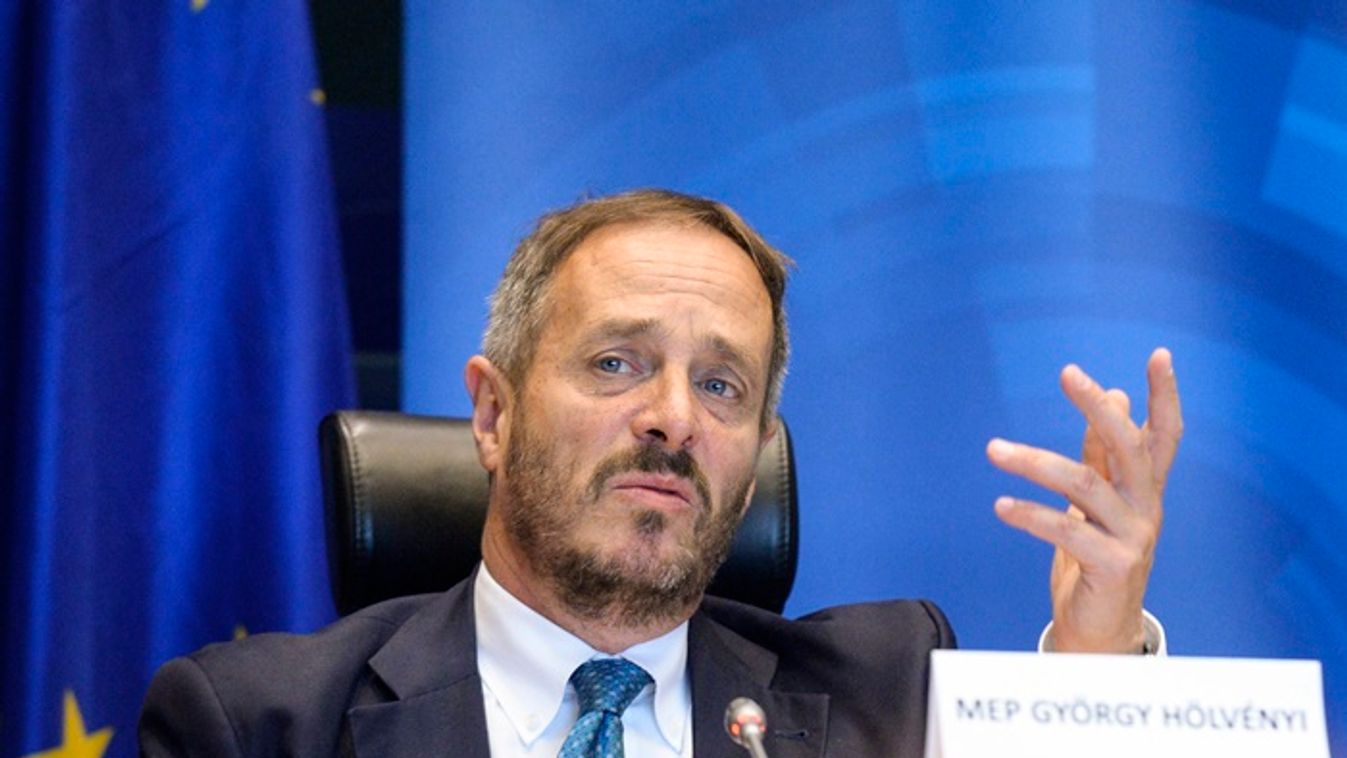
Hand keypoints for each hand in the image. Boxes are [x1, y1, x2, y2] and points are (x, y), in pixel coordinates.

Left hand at [986, 348, 1182, 651]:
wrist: (1098, 627)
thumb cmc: (1096, 556)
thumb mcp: (1098, 500)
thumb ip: (1102, 453)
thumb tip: (1111, 396)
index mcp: (1146, 489)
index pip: (1165, 434)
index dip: (1165, 396)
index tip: (1160, 355)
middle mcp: (1147, 508)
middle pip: (1129, 447)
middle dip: (1100, 407)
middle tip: (1069, 373)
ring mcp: (1133, 537)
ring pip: (1085, 485)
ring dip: (1034, 461)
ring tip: (994, 450)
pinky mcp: (1111, 565)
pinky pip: (1065, 530)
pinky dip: (1029, 515)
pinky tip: (1001, 505)